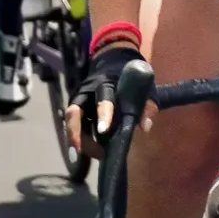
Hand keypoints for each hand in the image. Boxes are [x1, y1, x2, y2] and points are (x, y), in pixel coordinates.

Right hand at [70, 33, 146, 153]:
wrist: (112, 63)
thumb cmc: (130, 79)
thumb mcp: (144, 88)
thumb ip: (147, 106)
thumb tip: (145, 127)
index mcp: (106, 84)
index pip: (104, 98)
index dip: (103, 114)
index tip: (104, 131)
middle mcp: (87, 91)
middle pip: (73, 111)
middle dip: (75, 132)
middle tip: (80, 152)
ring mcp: (78, 100)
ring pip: (71, 122)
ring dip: (79, 140)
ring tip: (98, 154)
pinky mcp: (75, 108)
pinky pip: (74, 126)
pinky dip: (81, 139)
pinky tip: (93, 150)